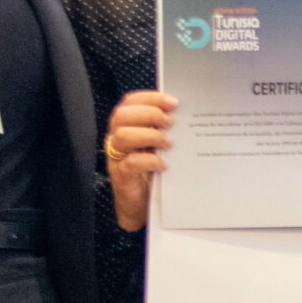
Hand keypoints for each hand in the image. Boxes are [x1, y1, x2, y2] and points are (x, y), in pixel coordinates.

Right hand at [104, 90, 177, 232]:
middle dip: (149, 114)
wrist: (141, 204)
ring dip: (150, 136)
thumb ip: (163, 128)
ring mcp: (116, 158)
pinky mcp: (121, 177)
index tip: (172, 102)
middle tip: (171, 122)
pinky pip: (130, 163)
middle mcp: (116, 139)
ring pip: (123, 136)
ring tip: (169, 143)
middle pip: (122, 115)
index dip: (150, 98)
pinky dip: (150, 161)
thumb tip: (185, 113)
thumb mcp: (157, 145)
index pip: (130, 102)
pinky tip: (164, 165)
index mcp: (125, 126)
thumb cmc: (151, 170)